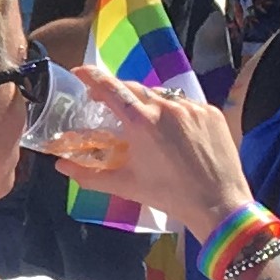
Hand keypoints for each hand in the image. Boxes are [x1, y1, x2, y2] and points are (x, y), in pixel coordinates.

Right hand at [58, 64, 252, 241]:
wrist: (220, 206)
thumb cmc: (169, 195)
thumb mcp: (126, 185)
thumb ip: (89, 174)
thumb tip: (60, 166)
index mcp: (141, 121)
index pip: (109, 87)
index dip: (90, 76)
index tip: (79, 73)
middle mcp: (166, 107)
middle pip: (133, 87)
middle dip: (119, 93)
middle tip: (111, 105)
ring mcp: (192, 108)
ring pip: (162, 96)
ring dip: (150, 105)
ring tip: (150, 126)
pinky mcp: (212, 113)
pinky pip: (186, 104)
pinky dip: (176, 114)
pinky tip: (178, 134)